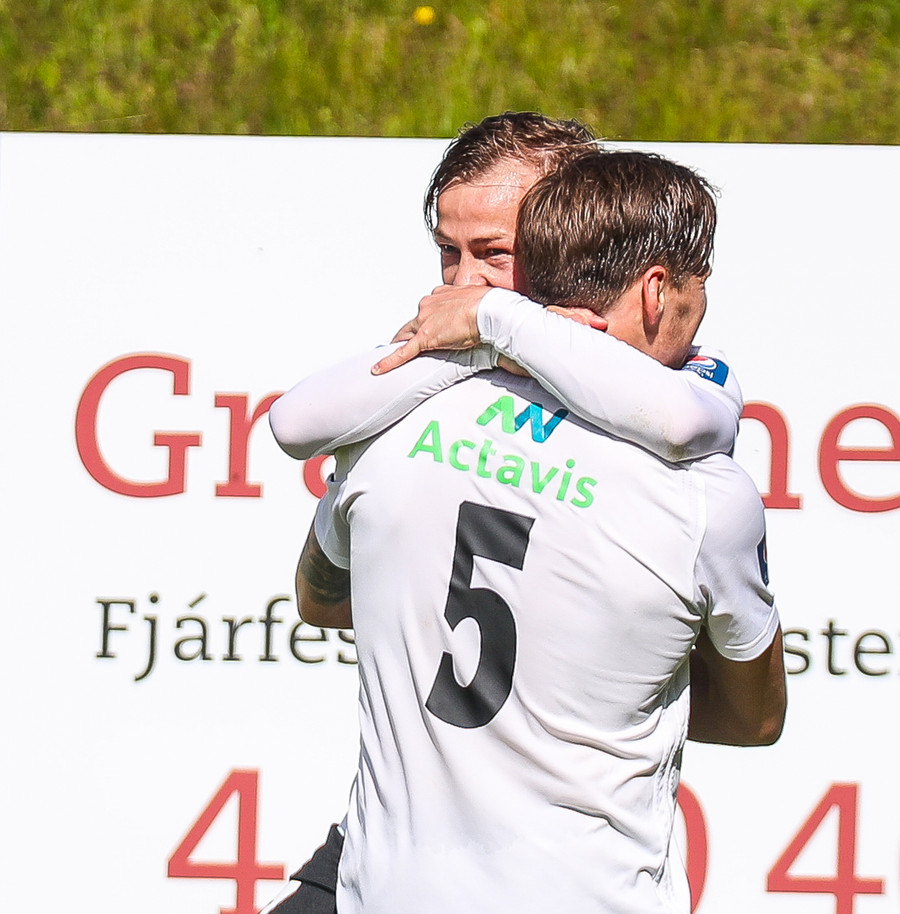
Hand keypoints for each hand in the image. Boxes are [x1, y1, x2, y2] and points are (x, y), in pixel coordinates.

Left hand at [372, 285, 489, 373]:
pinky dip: (389, 361)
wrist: (488, 310)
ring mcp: (424, 322)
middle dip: (411, 332)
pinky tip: (378, 369)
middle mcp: (428, 305)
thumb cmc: (488, 304)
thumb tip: (476, 309)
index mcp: (440, 294)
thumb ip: (469, 304)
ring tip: (393, 356)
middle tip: (410, 342)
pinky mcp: (424, 338)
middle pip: (413, 322)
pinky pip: (402, 352)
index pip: (428, 308)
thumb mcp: (476, 299)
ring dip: (400, 343)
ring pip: (405, 334)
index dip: (427, 318)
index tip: (428, 324)